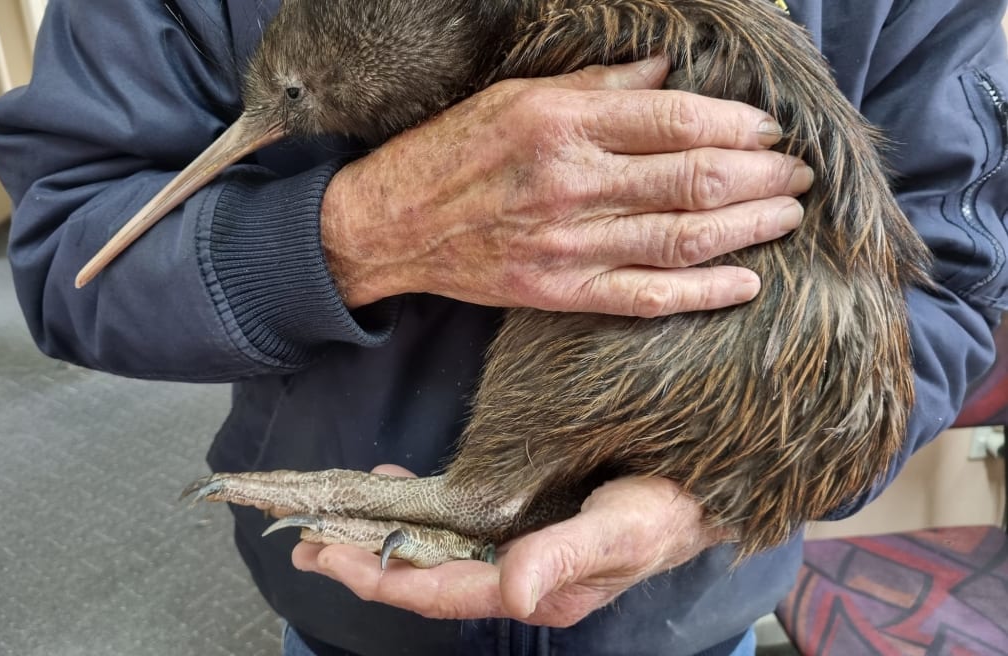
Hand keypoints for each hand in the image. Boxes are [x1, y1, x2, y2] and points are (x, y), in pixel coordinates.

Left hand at [292, 465, 723, 626]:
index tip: (327, 555)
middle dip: (364, 561)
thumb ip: (567, 558)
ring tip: (335, 519)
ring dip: (385, 535)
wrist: (701, 487)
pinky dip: (422, 508)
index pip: (441, 592)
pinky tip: (399, 488)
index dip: (380, 578)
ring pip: (436, 550)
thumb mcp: (625, 530)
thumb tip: (512, 592)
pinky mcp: (524, 522)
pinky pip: (459, 523)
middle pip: (426, 576)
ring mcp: (519, 552)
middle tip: (305, 539)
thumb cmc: (669, 508)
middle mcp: (518, 576)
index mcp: (537, 587)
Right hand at [321, 57, 810, 316]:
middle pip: (692, 181)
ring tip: (787, 215)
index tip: (770, 130)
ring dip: (747, 227)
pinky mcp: (560, 292)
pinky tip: (745, 283)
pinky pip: (645, 296)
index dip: (736, 126)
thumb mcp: (517, 97)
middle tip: (799, 174)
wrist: (393, 225)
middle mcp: (571, 184)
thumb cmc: (452, 151)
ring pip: (681, 238)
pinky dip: (702, 291)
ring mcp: (568, 244)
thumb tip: (669, 75)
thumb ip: (598, 87)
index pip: (674, 121)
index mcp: (562, 125)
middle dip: (760, 176)